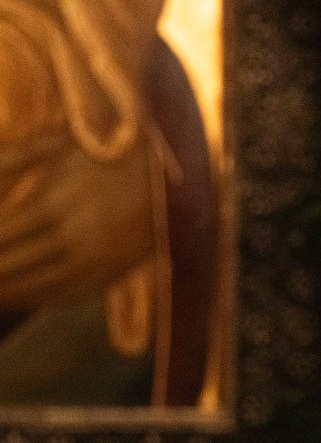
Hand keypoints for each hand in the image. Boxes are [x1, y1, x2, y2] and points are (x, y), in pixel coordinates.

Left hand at [0, 134, 156, 310]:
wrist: (182, 174)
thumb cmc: (117, 149)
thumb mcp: (66, 144)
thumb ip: (15, 157)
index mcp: (54, 204)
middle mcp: (74, 238)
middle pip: (10, 266)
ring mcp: (96, 261)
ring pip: (35, 287)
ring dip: (7, 290)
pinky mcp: (113, 274)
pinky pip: (65, 295)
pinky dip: (37, 298)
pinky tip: (21, 294)